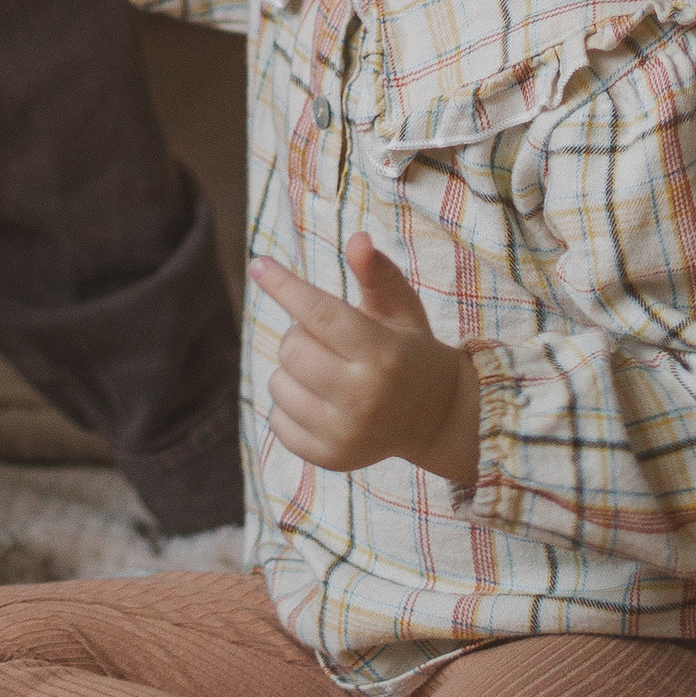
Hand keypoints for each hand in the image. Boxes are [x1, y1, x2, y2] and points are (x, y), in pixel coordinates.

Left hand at [250, 236, 481, 488]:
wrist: (436, 419)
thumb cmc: (409, 351)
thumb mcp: (402, 310)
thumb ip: (378, 274)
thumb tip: (357, 239)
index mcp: (383, 353)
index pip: (320, 314)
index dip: (285, 286)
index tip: (259, 265)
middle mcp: (365, 397)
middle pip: (292, 348)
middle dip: (301, 335)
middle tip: (327, 340)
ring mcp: (346, 433)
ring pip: (278, 382)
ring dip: (293, 370)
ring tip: (328, 372)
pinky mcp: (331, 457)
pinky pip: (277, 419)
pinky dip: (290, 404)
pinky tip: (322, 401)